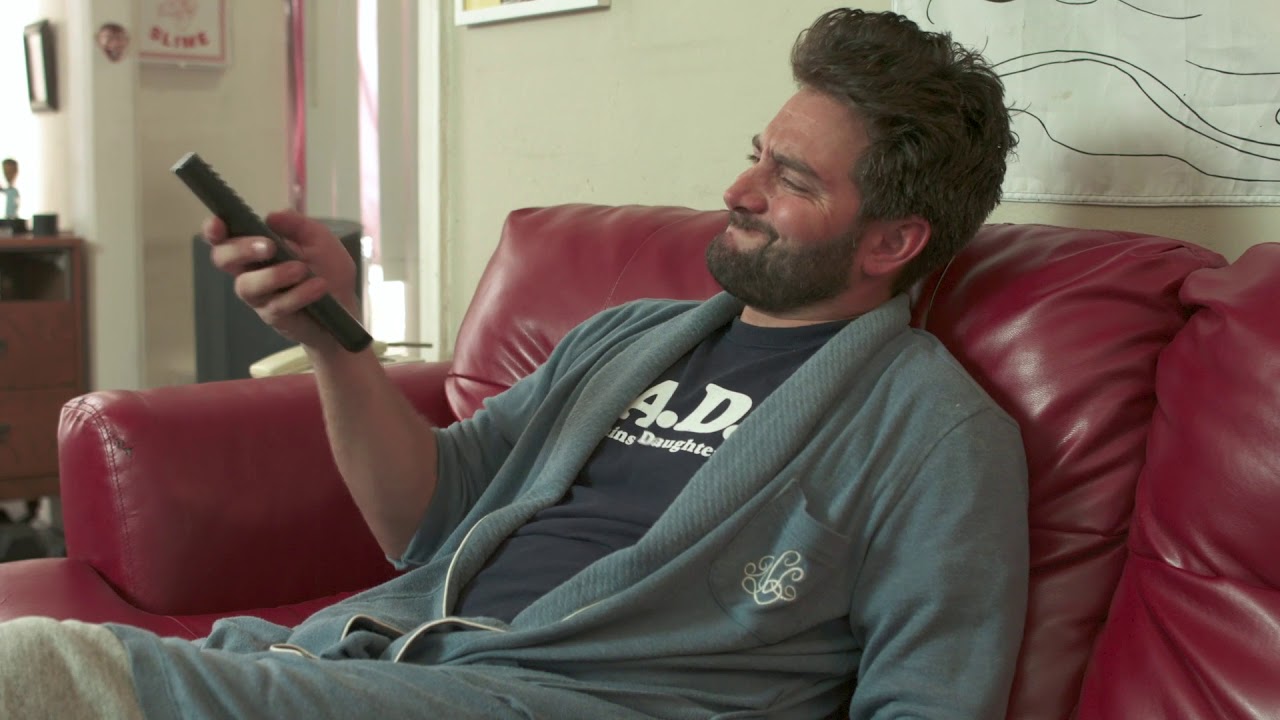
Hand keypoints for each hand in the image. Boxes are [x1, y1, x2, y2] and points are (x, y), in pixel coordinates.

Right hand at [204, 210, 357, 352]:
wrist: (347, 306)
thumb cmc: (327, 269)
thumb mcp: (320, 240)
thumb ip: (298, 225)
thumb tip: (272, 216)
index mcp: (255, 247)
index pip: (224, 237)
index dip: (214, 230)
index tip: (218, 224)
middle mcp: (250, 271)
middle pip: (223, 259)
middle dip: (240, 249)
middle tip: (268, 246)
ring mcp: (259, 296)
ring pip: (247, 286)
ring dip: (273, 275)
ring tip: (301, 269)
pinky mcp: (274, 316)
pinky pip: (278, 305)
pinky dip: (299, 294)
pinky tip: (319, 286)